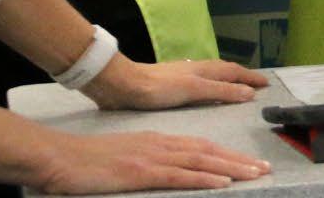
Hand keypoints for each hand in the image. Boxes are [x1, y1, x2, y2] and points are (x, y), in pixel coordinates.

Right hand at [34, 130, 269, 193]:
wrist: (58, 157)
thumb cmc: (86, 162)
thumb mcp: (124, 157)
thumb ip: (147, 161)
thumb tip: (167, 171)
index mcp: (156, 141)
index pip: (200, 146)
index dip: (227, 153)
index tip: (249, 161)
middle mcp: (159, 145)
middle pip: (208, 150)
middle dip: (239, 159)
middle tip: (265, 167)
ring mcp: (151, 157)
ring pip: (201, 160)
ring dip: (231, 167)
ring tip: (255, 173)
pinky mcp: (140, 172)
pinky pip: (179, 175)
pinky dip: (204, 177)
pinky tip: (222, 182)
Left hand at [84, 55, 267, 110]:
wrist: (125, 85)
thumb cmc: (160, 88)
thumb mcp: (195, 90)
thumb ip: (222, 91)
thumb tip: (250, 92)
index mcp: (205, 69)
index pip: (235, 72)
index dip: (251, 78)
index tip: (267, 84)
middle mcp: (197, 69)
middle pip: (226, 70)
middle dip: (243, 76)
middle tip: (257, 83)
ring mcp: (184, 75)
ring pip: (214, 74)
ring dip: (229, 79)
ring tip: (237, 86)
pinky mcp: (172, 84)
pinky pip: (202, 82)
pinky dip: (213, 85)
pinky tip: (206, 91)